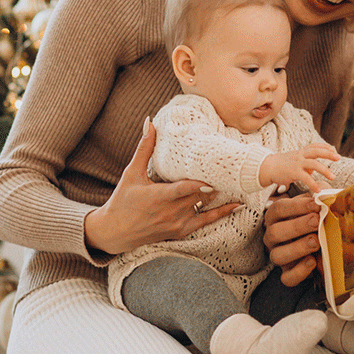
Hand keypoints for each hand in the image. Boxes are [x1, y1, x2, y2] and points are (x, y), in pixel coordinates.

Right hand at [84, 119, 239, 254]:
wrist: (115, 232)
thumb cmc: (122, 200)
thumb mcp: (131, 173)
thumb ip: (144, 148)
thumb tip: (149, 122)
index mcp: (158, 196)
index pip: (183, 190)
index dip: (199, 185)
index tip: (213, 177)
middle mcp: (170, 211)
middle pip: (199, 196)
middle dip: (216, 183)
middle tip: (233, 169)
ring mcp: (177, 223)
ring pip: (205, 208)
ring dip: (221, 196)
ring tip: (239, 182)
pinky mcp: (180, 231)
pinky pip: (205, 222)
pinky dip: (221, 213)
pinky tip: (236, 205)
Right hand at [259, 143, 338, 192]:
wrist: (266, 167)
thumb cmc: (280, 166)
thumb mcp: (293, 161)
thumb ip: (304, 165)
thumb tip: (313, 171)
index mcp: (300, 152)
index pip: (315, 146)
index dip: (325, 147)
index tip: (334, 149)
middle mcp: (300, 155)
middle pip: (317, 151)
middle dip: (328, 154)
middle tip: (339, 157)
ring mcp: (297, 163)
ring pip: (314, 164)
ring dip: (325, 170)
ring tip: (333, 177)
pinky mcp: (293, 172)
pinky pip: (306, 178)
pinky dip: (313, 184)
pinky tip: (318, 190)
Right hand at [262, 193, 322, 285]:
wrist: (327, 243)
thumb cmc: (319, 219)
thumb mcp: (319, 204)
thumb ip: (321, 195)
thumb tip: (325, 191)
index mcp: (277, 217)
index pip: (279, 209)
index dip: (296, 206)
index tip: (316, 204)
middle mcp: (273, 236)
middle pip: (275, 232)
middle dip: (297, 226)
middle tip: (316, 221)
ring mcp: (278, 255)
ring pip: (277, 255)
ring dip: (297, 248)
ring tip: (316, 241)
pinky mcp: (287, 273)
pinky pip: (287, 277)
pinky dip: (299, 271)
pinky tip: (313, 261)